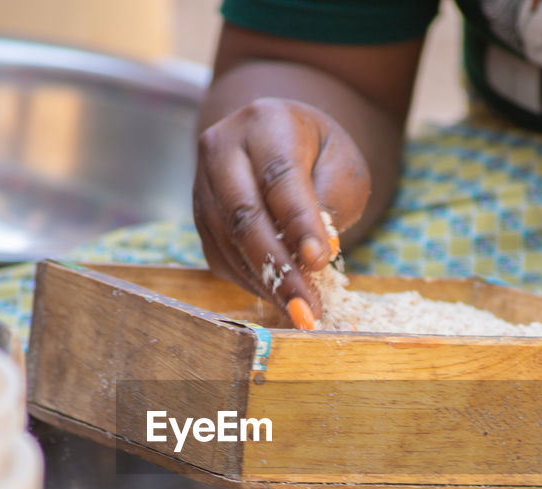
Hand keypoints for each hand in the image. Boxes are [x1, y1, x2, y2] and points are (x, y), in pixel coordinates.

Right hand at [193, 97, 369, 317]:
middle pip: (244, 214)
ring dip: (265, 284)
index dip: (298, 222)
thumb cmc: (319, 155)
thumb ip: (330, 201)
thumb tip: (314, 254)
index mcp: (265, 123)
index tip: (319, 262)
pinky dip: (252, 283)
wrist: (279, 142)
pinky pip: (221, 258)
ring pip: (228, 242)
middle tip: (307, 308)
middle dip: (278, 268)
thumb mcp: (342, 166)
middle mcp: (223, 149)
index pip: (279, 177)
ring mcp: (202, 184)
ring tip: (300, 312)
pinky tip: (281, 298)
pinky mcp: (200, 218)